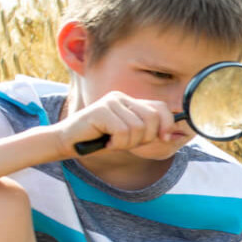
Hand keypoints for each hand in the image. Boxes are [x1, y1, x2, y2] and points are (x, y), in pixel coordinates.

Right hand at [53, 91, 179, 155]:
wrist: (69, 142)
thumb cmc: (99, 140)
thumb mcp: (129, 136)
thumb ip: (147, 132)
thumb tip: (172, 134)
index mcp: (130, 101)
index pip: (160, 108)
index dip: (167, 124)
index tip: (164, 138)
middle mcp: (121, 97)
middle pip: (153, 119)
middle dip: (144, 138)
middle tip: (126, 142)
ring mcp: (110, 102)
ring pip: (138, 128)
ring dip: (127, 143)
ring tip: (113, 142)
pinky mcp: (100, 110)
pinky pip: (123, 131)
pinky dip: (117, 143)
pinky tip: (105, 141)